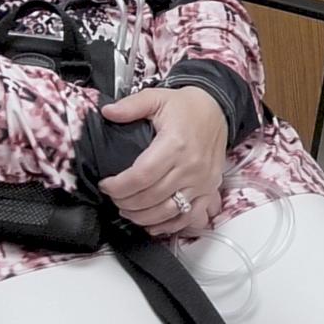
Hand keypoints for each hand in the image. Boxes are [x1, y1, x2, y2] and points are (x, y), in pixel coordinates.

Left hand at [99, 86, 228, 236]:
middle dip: (125, 202)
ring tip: (127, 209)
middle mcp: (191, 166)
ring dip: (142, 217)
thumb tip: (107, 112)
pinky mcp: (210, 189)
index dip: (118, 186)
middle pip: (151, 197)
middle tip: (114, 196)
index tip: (105, 184)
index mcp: (175, 144)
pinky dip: (169, 225)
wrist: (218, 109)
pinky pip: (190, 216)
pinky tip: (152, 224)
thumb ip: (131, 105)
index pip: (141, 176)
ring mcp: (202, 181)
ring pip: (168, 211)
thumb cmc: (186, 106)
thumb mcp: (157, 98)